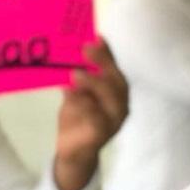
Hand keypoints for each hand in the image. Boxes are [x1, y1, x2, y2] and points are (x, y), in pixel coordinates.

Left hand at [54, 39, 128, 189]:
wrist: (73, 152)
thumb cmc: (78, 118)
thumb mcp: (76, 94)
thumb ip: (78, 79)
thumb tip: (68, 54)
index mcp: (116, 93)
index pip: (115, 70)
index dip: (108, 54)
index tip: (96, 37)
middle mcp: (121, 105)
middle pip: (118, 83)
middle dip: (104, 64)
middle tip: (85, 49)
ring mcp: (114, 121)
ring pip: (112, 100)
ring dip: (95, 84)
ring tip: (76, 74)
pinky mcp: (102, 134)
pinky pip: (97, 119)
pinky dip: (86, 106)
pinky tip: (71, 95)